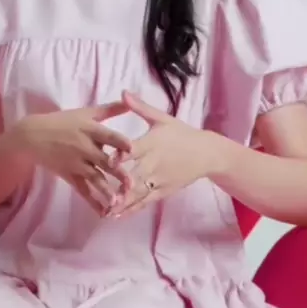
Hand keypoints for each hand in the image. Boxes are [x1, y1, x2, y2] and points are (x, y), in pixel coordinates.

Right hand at [13, 102, 132, 213]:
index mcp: (90, 130)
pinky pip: (82, 190)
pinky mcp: (69, 175)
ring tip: (118, 202)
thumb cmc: (63, 121)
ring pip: (94, 178)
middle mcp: (84, 147)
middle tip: (131, 183)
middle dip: (117, 172)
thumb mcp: (85, 112)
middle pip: (103, 161)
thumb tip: (129, 100)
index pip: (107, 136)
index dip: (119, 142)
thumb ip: (109, 109)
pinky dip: (92, 202)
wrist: (33, 135)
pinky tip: (103, 212)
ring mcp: (76, 163)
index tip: (133, 149)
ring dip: (106, 191)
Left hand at [108, 91, 219, 217]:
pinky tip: (117, 215)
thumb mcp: (161, 118)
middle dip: (118, 184)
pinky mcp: (163, 191)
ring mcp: (159, 179)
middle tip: (100, 192)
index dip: (121, 155)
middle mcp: (154, 163)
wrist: (206, 153)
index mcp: (152, 143)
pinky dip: (132, 209)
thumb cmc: (180, 133)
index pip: (135, 150)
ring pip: (139, 193)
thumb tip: (123, 92)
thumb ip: (140, 107)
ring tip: (105, 210)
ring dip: (122, 202)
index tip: (107, 160)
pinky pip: (146, 201)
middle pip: (135, 175)